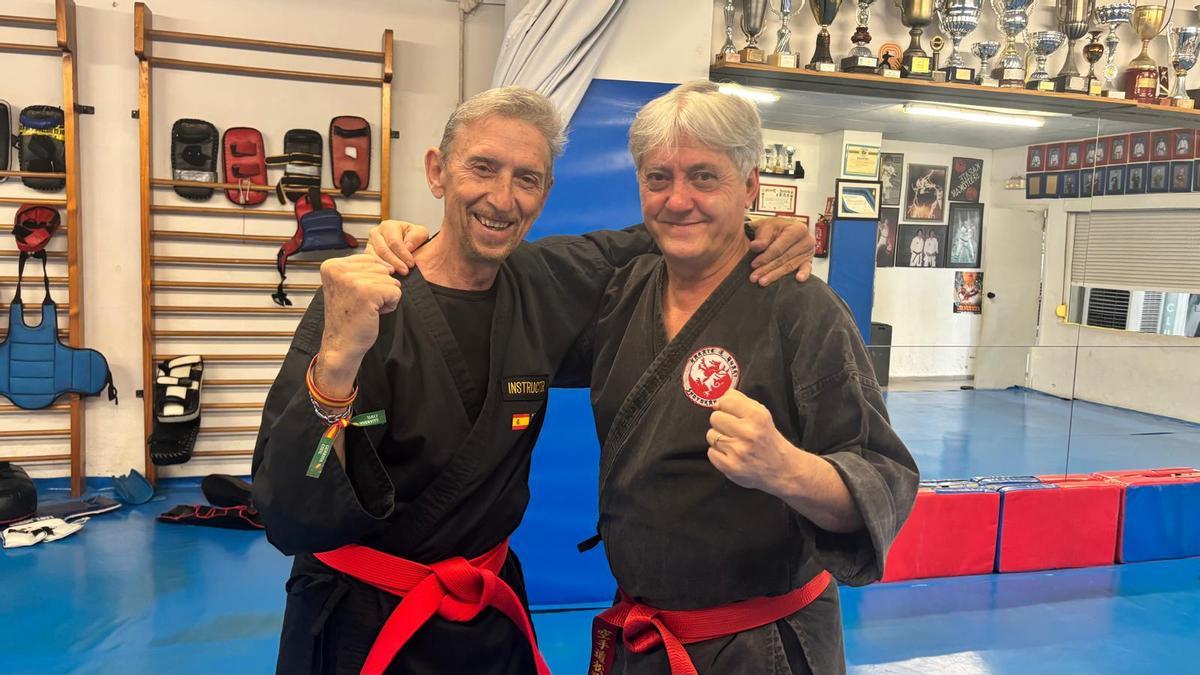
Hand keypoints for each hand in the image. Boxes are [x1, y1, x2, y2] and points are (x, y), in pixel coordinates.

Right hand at [317, 254, 402, 388]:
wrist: (342, 344)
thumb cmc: (347, 317)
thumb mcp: (348, 285)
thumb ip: (362, 269)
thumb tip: (390, 263)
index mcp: (331, 265)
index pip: (370, 260)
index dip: (370, 280)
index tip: (355, 296)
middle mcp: (339, 269)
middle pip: (381, 268)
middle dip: (379, 288)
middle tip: (361, 304)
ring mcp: (353, 280)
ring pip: (390, 279)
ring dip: (384, 297)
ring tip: (366, 309)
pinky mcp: (368, 292)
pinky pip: (396, 291)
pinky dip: (390, 304)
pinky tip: (373, 313)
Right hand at [365, 219, 430, 275]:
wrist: (406, 241)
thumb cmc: (412, 237)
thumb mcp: (420, 233)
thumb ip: (416, 237)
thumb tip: (407, 246)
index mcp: (388, 226)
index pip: (394, 242)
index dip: (403, 254)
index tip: (411, 264)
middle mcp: (376, 233)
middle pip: (383, 250)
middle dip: (395, 262)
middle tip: (404, 271)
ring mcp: (369, 244)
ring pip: (374, 257)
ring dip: (385, 267)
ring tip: (394, 273)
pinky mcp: (367, 254)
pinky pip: (370, 262)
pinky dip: (378, 269)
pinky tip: (386, 275)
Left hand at [705, 389, 800, 493]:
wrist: (782, 469)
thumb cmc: (768, 439)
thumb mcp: (762, 415)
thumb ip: (740, 401)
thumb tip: (717, 399)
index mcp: (756, 416)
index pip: (725, 400)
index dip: (724, 405)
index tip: (728, 411)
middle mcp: (748, 432)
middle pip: (715, 417)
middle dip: (721, 423)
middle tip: (732, 430)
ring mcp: (738, 451)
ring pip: (711, 435)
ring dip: (719, 439)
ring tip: (733, 443)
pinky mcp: (730, 467)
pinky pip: (711, 453)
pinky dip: (718, 454)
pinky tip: (731, 454)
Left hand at [747, 216, 814, 285]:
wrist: (781, 230)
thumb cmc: (774, 229)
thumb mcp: (766, 227)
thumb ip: (762, 237)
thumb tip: (755, 246)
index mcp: (797, 229)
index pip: (779, 247)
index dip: (765, 257)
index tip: (754, 265)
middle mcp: (806, 240)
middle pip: (784, 258)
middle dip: (768, 269)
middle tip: (755, 277)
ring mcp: (809, 251)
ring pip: (790, 266)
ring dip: (775, 275)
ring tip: (763, 281)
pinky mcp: (809, 261)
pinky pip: (807, 269)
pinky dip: (803, 274)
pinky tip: (798, 279)